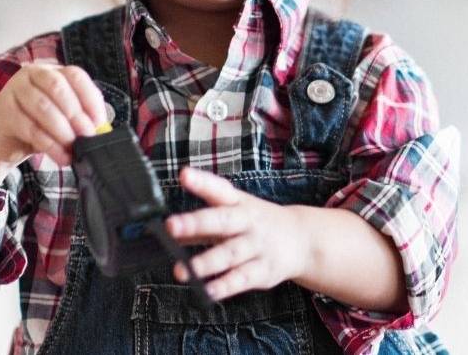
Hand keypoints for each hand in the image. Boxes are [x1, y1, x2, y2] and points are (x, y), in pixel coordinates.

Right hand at [0, 63, 107, 167]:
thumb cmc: (34, 124)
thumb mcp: (60, 117)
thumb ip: (78, 117)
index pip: (75, 75)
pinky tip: (61, 156)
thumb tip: (100, 129)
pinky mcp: (3, 112)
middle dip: (76, 114)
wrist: (0, 138)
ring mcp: (14, 90)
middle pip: (58, 88)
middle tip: (87, 136)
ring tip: (74, 148)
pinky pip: (30, 128)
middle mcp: (31, 74)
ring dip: (63, 131)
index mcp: (50, 71)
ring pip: (43, 108)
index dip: (90, 98)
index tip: (99, 121)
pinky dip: (50, 145)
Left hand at [166, 167, 313, 301]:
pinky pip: (242, 279)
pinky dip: (224, 286)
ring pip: (230, 254)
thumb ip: (199, 225)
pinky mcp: (263, 270)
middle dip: (197, 223)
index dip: (202, 182)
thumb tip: (165, 232)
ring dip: (205, 262)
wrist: (302, 239)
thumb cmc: (257, 225)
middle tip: (171, 226)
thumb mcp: (232, 215)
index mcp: (238, 203)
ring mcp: (257, 246)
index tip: (184, 175)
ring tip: (181, 271)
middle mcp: (248, 222)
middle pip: (222, 220)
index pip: (219, 189)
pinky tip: (207, 292)